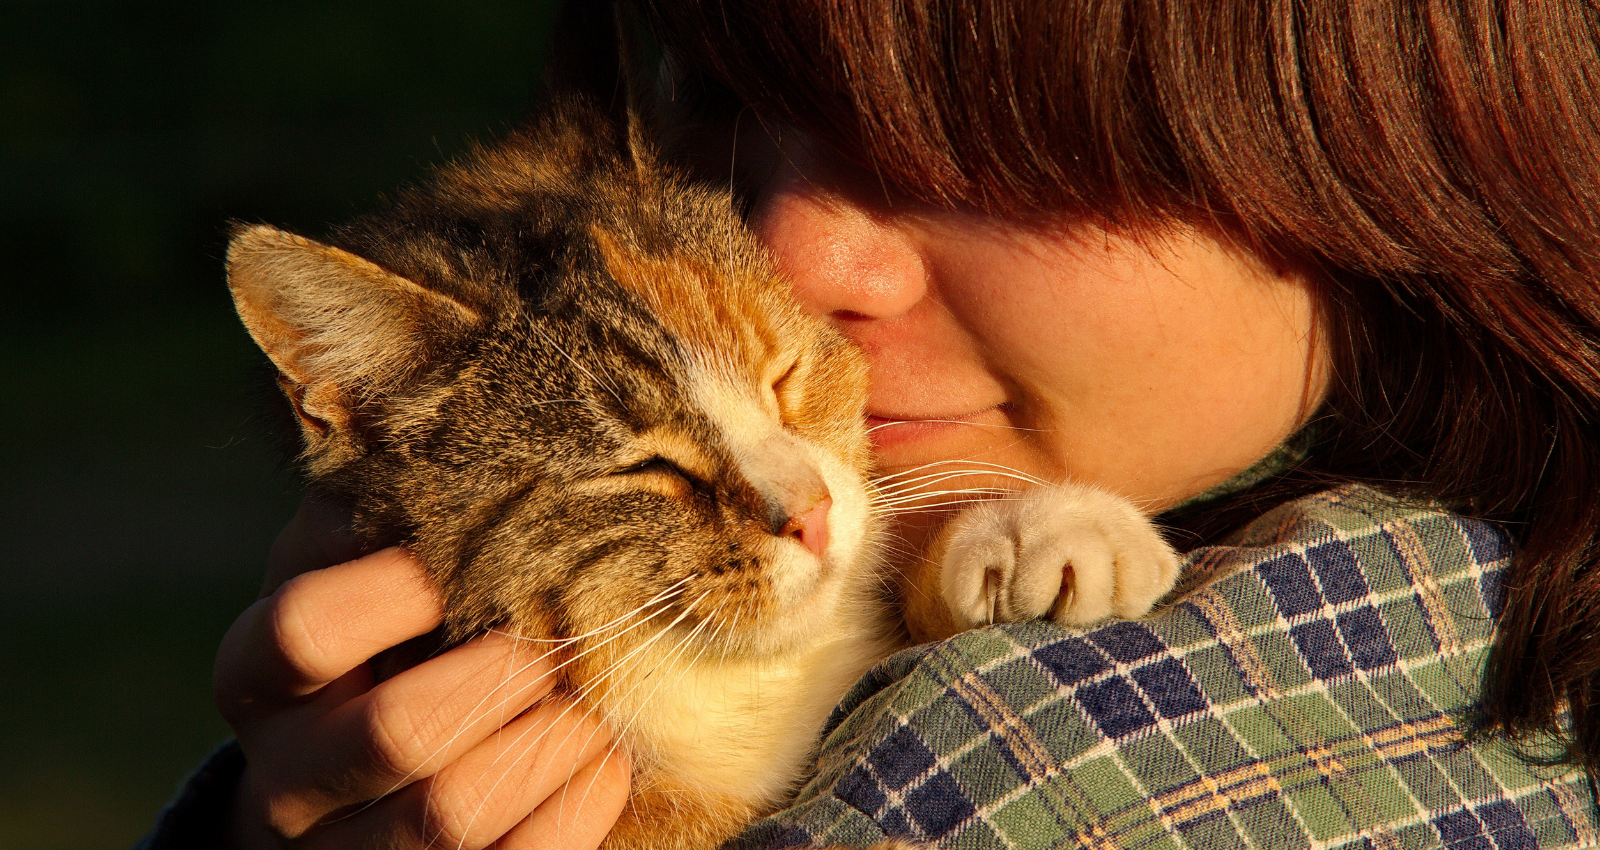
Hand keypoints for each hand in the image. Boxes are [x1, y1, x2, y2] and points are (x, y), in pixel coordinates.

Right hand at [213, 497, 630, 848]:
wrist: (337, 792)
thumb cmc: (368, 644)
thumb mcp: (348, 576)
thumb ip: (381, 518)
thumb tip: (454, 431)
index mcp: (258, 675)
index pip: (304, 630)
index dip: (397, 591)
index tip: (467, 562)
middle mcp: (287, 775)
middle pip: (397, 732)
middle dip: (504, 673)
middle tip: (559, 635)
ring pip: (453, 815)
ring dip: (550, 742)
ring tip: (594, 695)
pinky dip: (578, 806)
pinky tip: (605, 758)